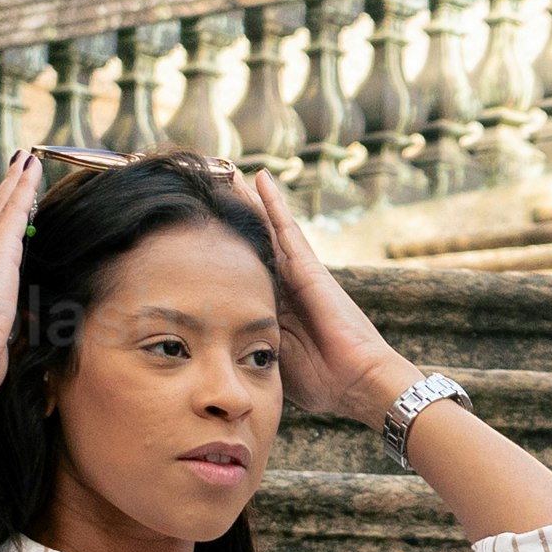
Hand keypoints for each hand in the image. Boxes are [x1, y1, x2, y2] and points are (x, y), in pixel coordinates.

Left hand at [228, 166, 425, 431]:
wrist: (357, 382)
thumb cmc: (321, 381)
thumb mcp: (270, 360)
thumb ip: (248, 345)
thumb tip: (212, 346)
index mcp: (273, 306)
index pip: (241, 271)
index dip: (220, 250)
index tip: (194, 232)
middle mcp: (284, 284)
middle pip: (252, 241)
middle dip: (231, 215)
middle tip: (207, 184)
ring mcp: (298, 272)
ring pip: (266, 227)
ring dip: (247, 199)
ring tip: (225, 169)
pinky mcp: (309, 268)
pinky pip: (286, 228)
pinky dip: (273, 202)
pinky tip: (258, 178)